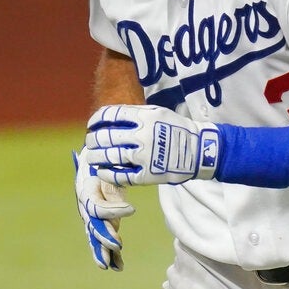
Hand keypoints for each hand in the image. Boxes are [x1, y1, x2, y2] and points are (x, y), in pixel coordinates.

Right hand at [73, 148, 134, 270]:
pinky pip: (102, 240)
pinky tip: (118, 266)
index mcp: (85, 190)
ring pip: (95, 237)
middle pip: (92, 225)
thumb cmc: (103, 158)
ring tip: (109, 265)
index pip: (96, 206)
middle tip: (118, 245)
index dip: (113, 210)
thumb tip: (116, 167)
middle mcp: (86, 206)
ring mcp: (92, 217)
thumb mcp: (107, 160)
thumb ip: (111, 167)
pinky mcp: (100, 222)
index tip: (132, 209)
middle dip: (104, 237)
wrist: (96, 159)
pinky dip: (110, 254)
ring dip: (103, 251)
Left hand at [85, 105, 219, 185]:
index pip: (110, 115)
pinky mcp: (146, 175)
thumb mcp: (157, 112)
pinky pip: (120, 176)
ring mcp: (143, 157)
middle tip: (90, 142)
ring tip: (92, 157)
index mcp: (144, 118)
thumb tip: (108, 118)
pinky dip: (107, 173)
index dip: (96, 120)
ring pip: (110, 156)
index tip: (91, 125)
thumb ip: (134, 113)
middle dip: (93, 139)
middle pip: (106, 136)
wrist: (199, 150)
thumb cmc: (176, 128)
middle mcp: (142, 136)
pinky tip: (102, 171)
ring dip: (96, 157)